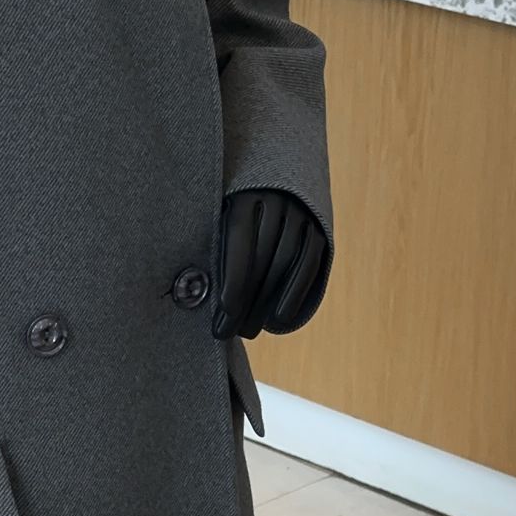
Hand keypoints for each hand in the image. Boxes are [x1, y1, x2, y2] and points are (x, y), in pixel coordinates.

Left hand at [213, 189, 329, 341]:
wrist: (277, 185)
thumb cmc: (232, 216)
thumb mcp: (218, 219)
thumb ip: (213, 247)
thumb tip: (197, 293)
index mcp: (243, 194)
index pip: (238, 237)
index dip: (233, 276)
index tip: (225, 309)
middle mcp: (276, 199)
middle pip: (262, 255)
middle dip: (245, 298)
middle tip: (229, 329)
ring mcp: (300, 213)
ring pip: (286, 262)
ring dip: (267, 301)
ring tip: (248, 329)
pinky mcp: (319, 228)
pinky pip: (309, 264)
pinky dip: (294, 294)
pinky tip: (278, 317)